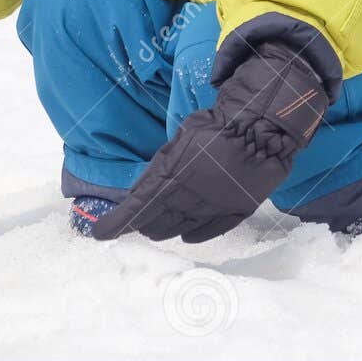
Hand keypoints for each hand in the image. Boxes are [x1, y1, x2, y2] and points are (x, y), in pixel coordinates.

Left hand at [90, 44, 328, 242]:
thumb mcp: (180, 140)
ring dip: (164, 229)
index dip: (116, 223)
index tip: (100, 234)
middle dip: (142, 223)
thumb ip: (161, 168)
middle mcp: (189, 198)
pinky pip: (208, 231)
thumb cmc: (216, 126)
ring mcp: (213, 208)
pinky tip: (186, 235)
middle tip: (136, 221)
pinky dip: (194, 234)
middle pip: (156, 223)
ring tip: (156, 227)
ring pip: (179, 229)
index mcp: (170, 177)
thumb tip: (143, 191)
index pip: (135, 208)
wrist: (261, 128)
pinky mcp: (234, 212)